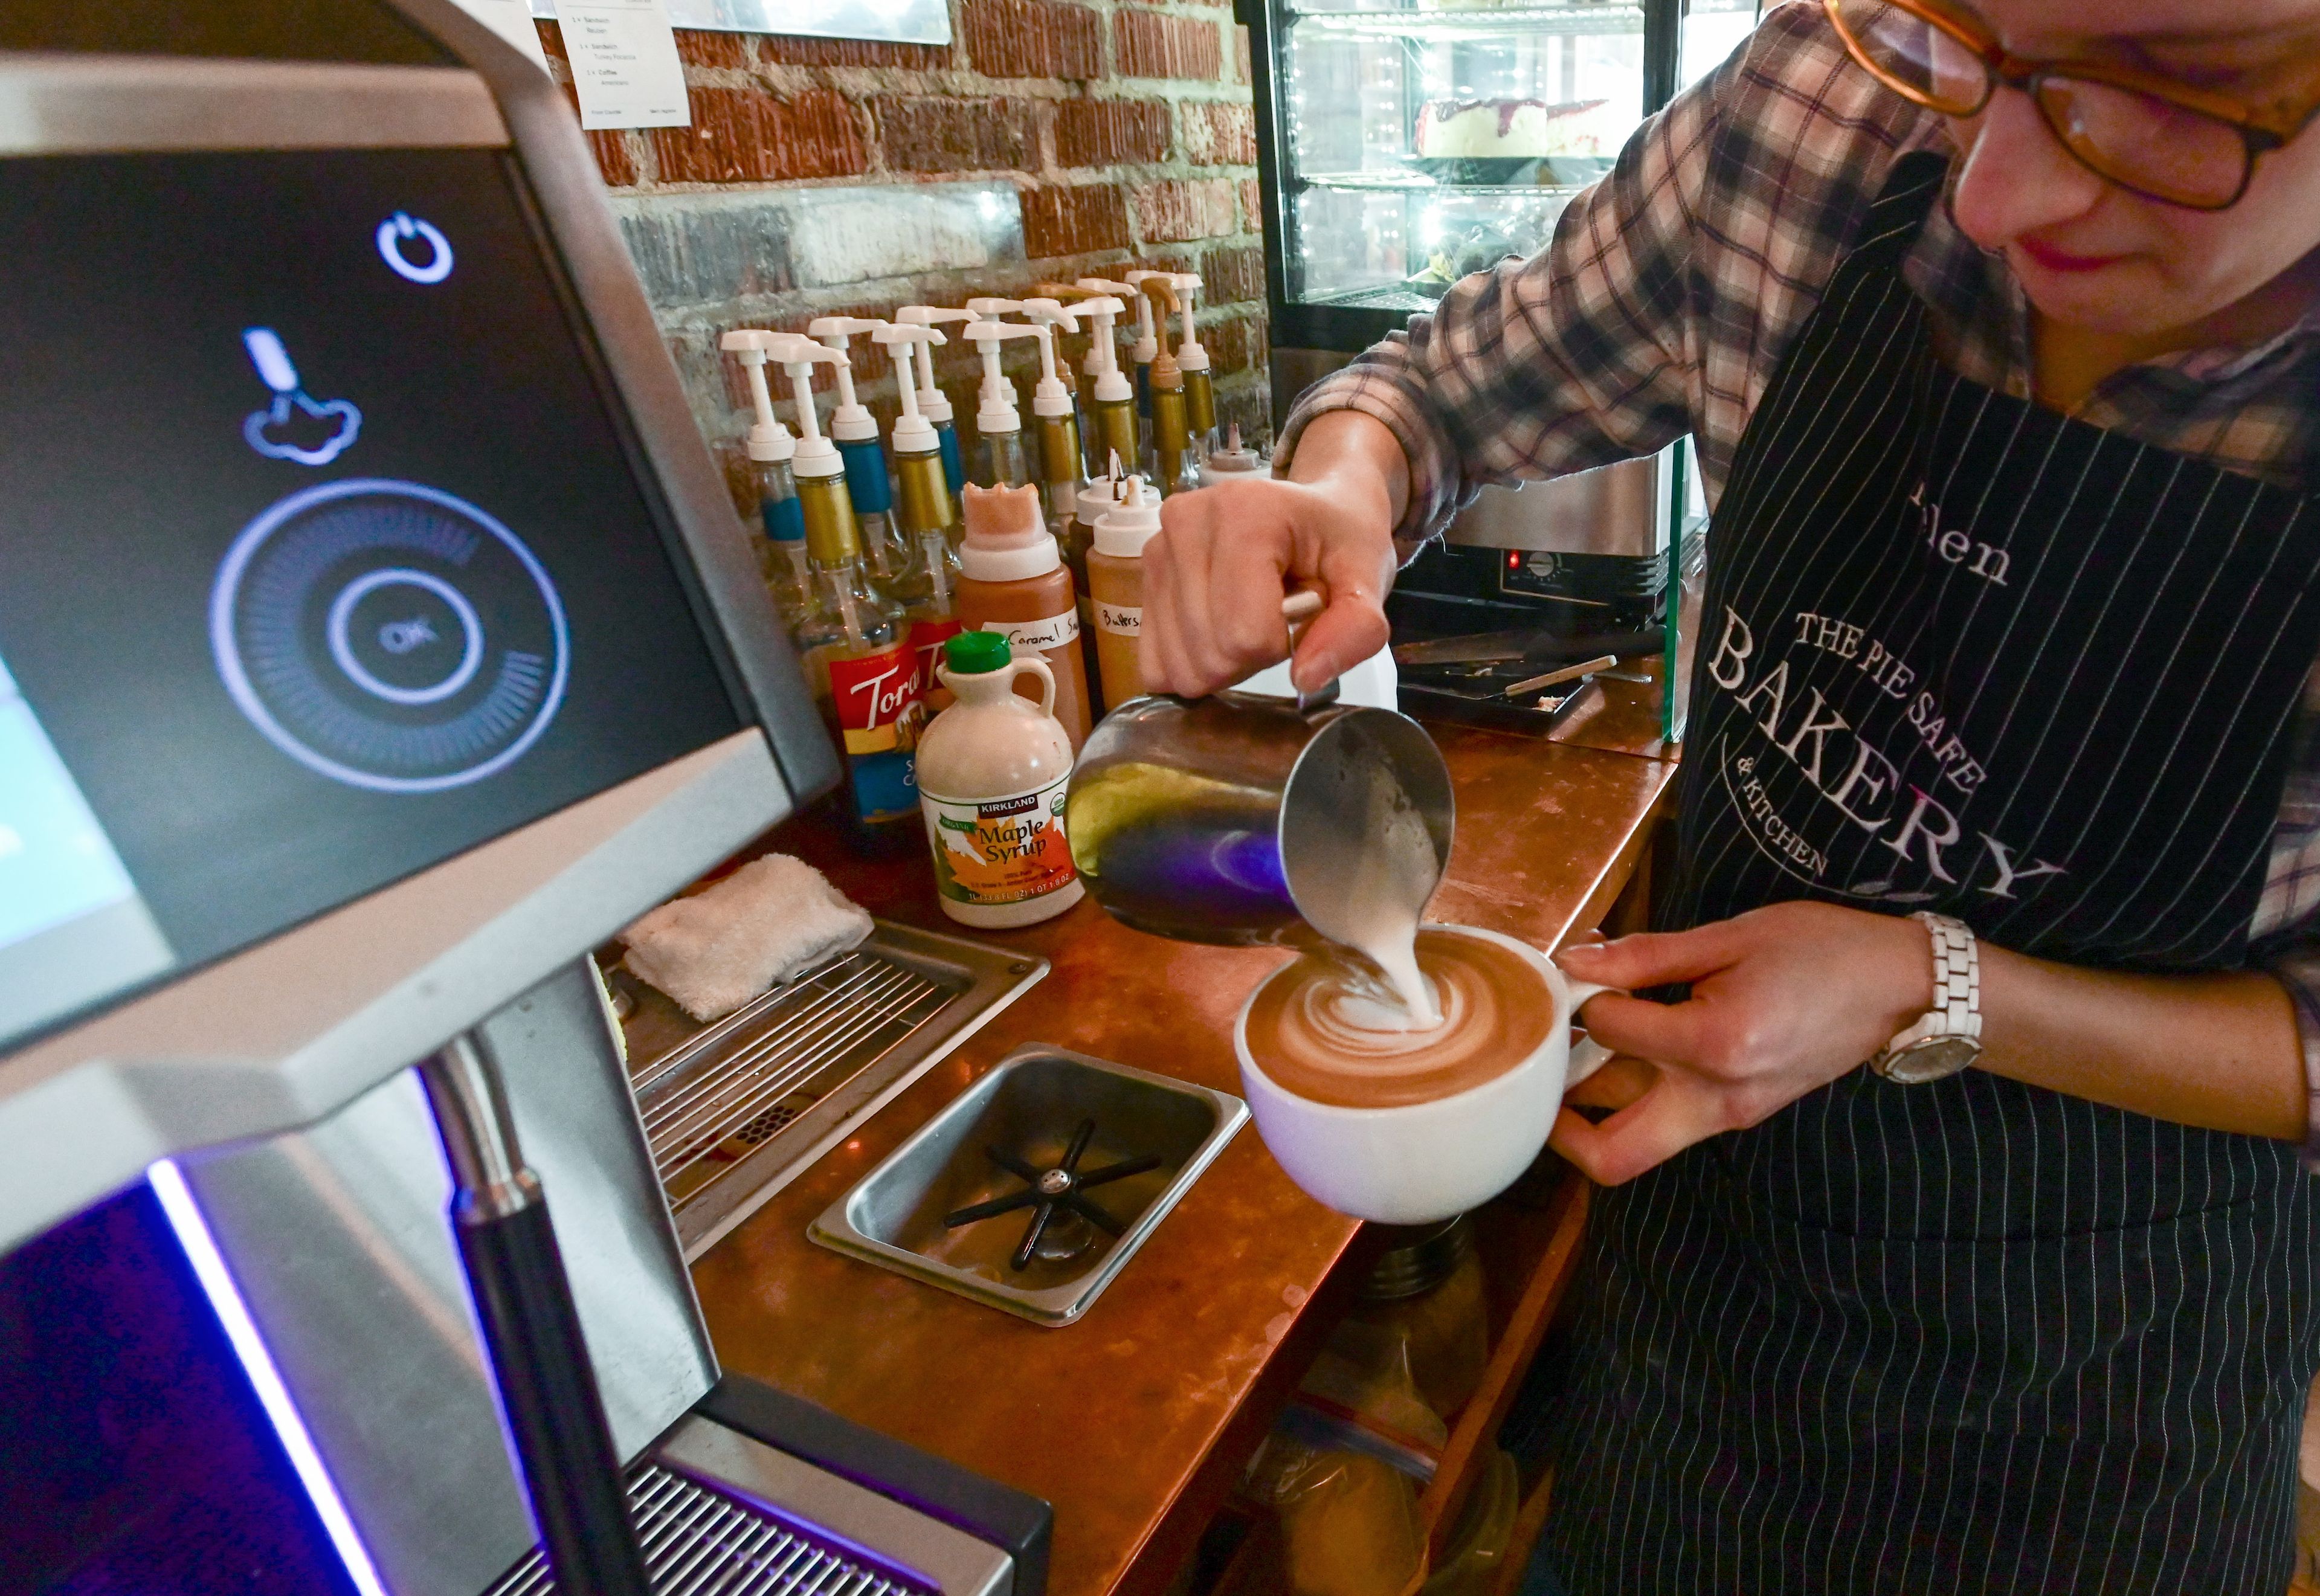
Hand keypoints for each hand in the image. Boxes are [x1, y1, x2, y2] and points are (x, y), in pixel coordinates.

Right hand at [1139, 415, 1401, 697]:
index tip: (1299, 614)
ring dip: (1223, 663)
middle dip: (1252, 657)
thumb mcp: (1368, 575)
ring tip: (1249, 617)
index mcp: (1246, 511)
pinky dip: (1190, 664)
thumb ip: (1355, 628)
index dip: (1282, 645)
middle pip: (1210, 653)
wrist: (1310, 510)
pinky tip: (1218, 628)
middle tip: (1276, 618)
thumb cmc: (1338, 540)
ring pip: (1181, 665)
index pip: (1246, 632)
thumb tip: (1306, 678)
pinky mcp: (1142, 576)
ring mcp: (1156, 548)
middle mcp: (1186, 521)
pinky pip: (1153, 663)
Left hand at [1549, 902, 1935, 1184]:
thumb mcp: (1730, 937)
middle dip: (1561, 1123)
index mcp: (1716, 1045)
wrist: (1902, 988)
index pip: (1609, 1032)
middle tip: (1542, 1066)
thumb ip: (1647, 958)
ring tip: (1577, 1048)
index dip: (1583, 997)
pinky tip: (1630, 1043)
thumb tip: (1576, 961)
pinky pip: (1669, 1122)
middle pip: (1613, 1157)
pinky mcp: (1740, 1115)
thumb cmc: (1821, 949)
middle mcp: (1718, 1099)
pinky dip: (1636, 1092)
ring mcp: (1730, 1116)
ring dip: (1595, 1106)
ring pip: (1636, 1144)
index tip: (1580, 970)